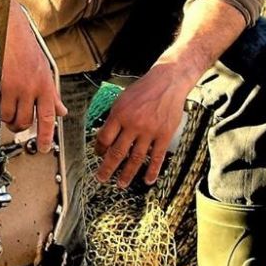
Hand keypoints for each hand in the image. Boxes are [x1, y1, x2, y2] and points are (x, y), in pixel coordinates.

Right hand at [0, 2, 65, 154]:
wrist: (9, 27)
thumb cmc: (25, 46)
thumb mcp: (44, 69)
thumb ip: (51, 93)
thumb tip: (61, 111)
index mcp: (46, 84)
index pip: (50, 117)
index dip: (48, 136)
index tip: (45, 148)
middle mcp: (34, 87)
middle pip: (28, 121)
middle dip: (22, 128)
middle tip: (18, 125)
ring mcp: (18, 87)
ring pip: (13, 117)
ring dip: (10, 120)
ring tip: (8, 113)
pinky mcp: (2, 85)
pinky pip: (1, 109)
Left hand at [92, 62, 191, 187]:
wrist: (167, 81)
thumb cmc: (143, 89)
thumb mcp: (122, 99)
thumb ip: (114, 117)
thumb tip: (104, 137)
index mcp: (120, 113)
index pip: (104, 138)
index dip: (99, 149)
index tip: (98, 155)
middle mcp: (133, 124)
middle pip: (117, 152)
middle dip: (107, 168)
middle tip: (101, 178)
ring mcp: (150, 131)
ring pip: (136, 158)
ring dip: (127, 174)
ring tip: (121, 184)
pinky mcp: (165, 135)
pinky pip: (157, 157)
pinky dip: (152, 171)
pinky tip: (147, 180)